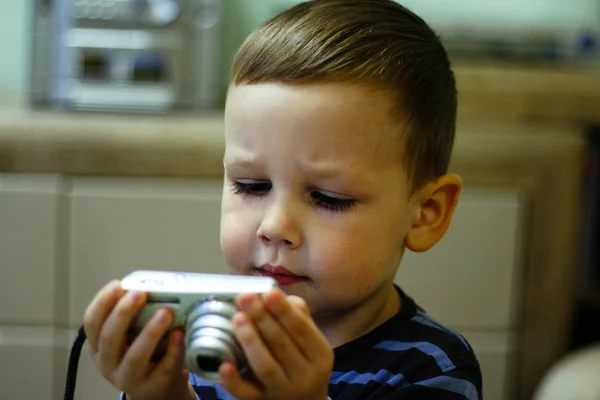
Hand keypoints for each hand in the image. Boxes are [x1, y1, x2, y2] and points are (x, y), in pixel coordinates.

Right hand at [83, 280, 194, 399]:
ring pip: (134, 356)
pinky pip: (162, 369)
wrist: (155, 389)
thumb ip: (134, 315)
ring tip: (165, 313)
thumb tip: (151, 285)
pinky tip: (179, 335)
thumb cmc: (143, 354)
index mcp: (99, 345)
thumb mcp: (129, 335)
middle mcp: (108, 363)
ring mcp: (127, 378)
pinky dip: (173, 351)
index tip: (117, 285)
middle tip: (140, 293)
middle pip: (109, 337)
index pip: (92, 323)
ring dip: (150, 332)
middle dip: (123, 312)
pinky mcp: (151, 387)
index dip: (102, 302)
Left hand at [219, 289, 332, 399]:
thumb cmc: (305, 361)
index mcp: (320, 355)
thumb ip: (297, 315)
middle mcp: (304, 375)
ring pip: (265, 367)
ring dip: (250, 341)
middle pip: (282, 345)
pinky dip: (233, 380)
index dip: (284, 311)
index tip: (269, 293)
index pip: (302, 330)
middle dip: (262, 319)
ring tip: (237, 319)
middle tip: (245, 299)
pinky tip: (224, 364)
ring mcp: (282, 391)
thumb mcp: (311, 340)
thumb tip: (275, 295)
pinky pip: (246, 394)